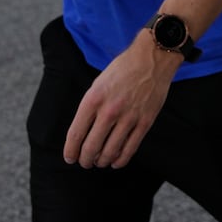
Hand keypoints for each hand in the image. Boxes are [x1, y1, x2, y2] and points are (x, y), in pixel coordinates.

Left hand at [64, 32, 181, 168]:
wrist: (151, 59)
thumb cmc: (122, 70)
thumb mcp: (98, 84)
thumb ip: (90, 107)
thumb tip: (83, 132)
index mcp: (93, 99)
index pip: (76, 134)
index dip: (70, 151)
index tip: (70, 158)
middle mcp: (109, 110)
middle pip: (91, 146)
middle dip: (85, 159)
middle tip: (84, 162)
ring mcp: (129, 117)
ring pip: (110, 151)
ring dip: (102, 161)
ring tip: (99, 162)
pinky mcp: (145, 122)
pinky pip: (130, 148)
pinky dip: (121, 160)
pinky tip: (116, 162)